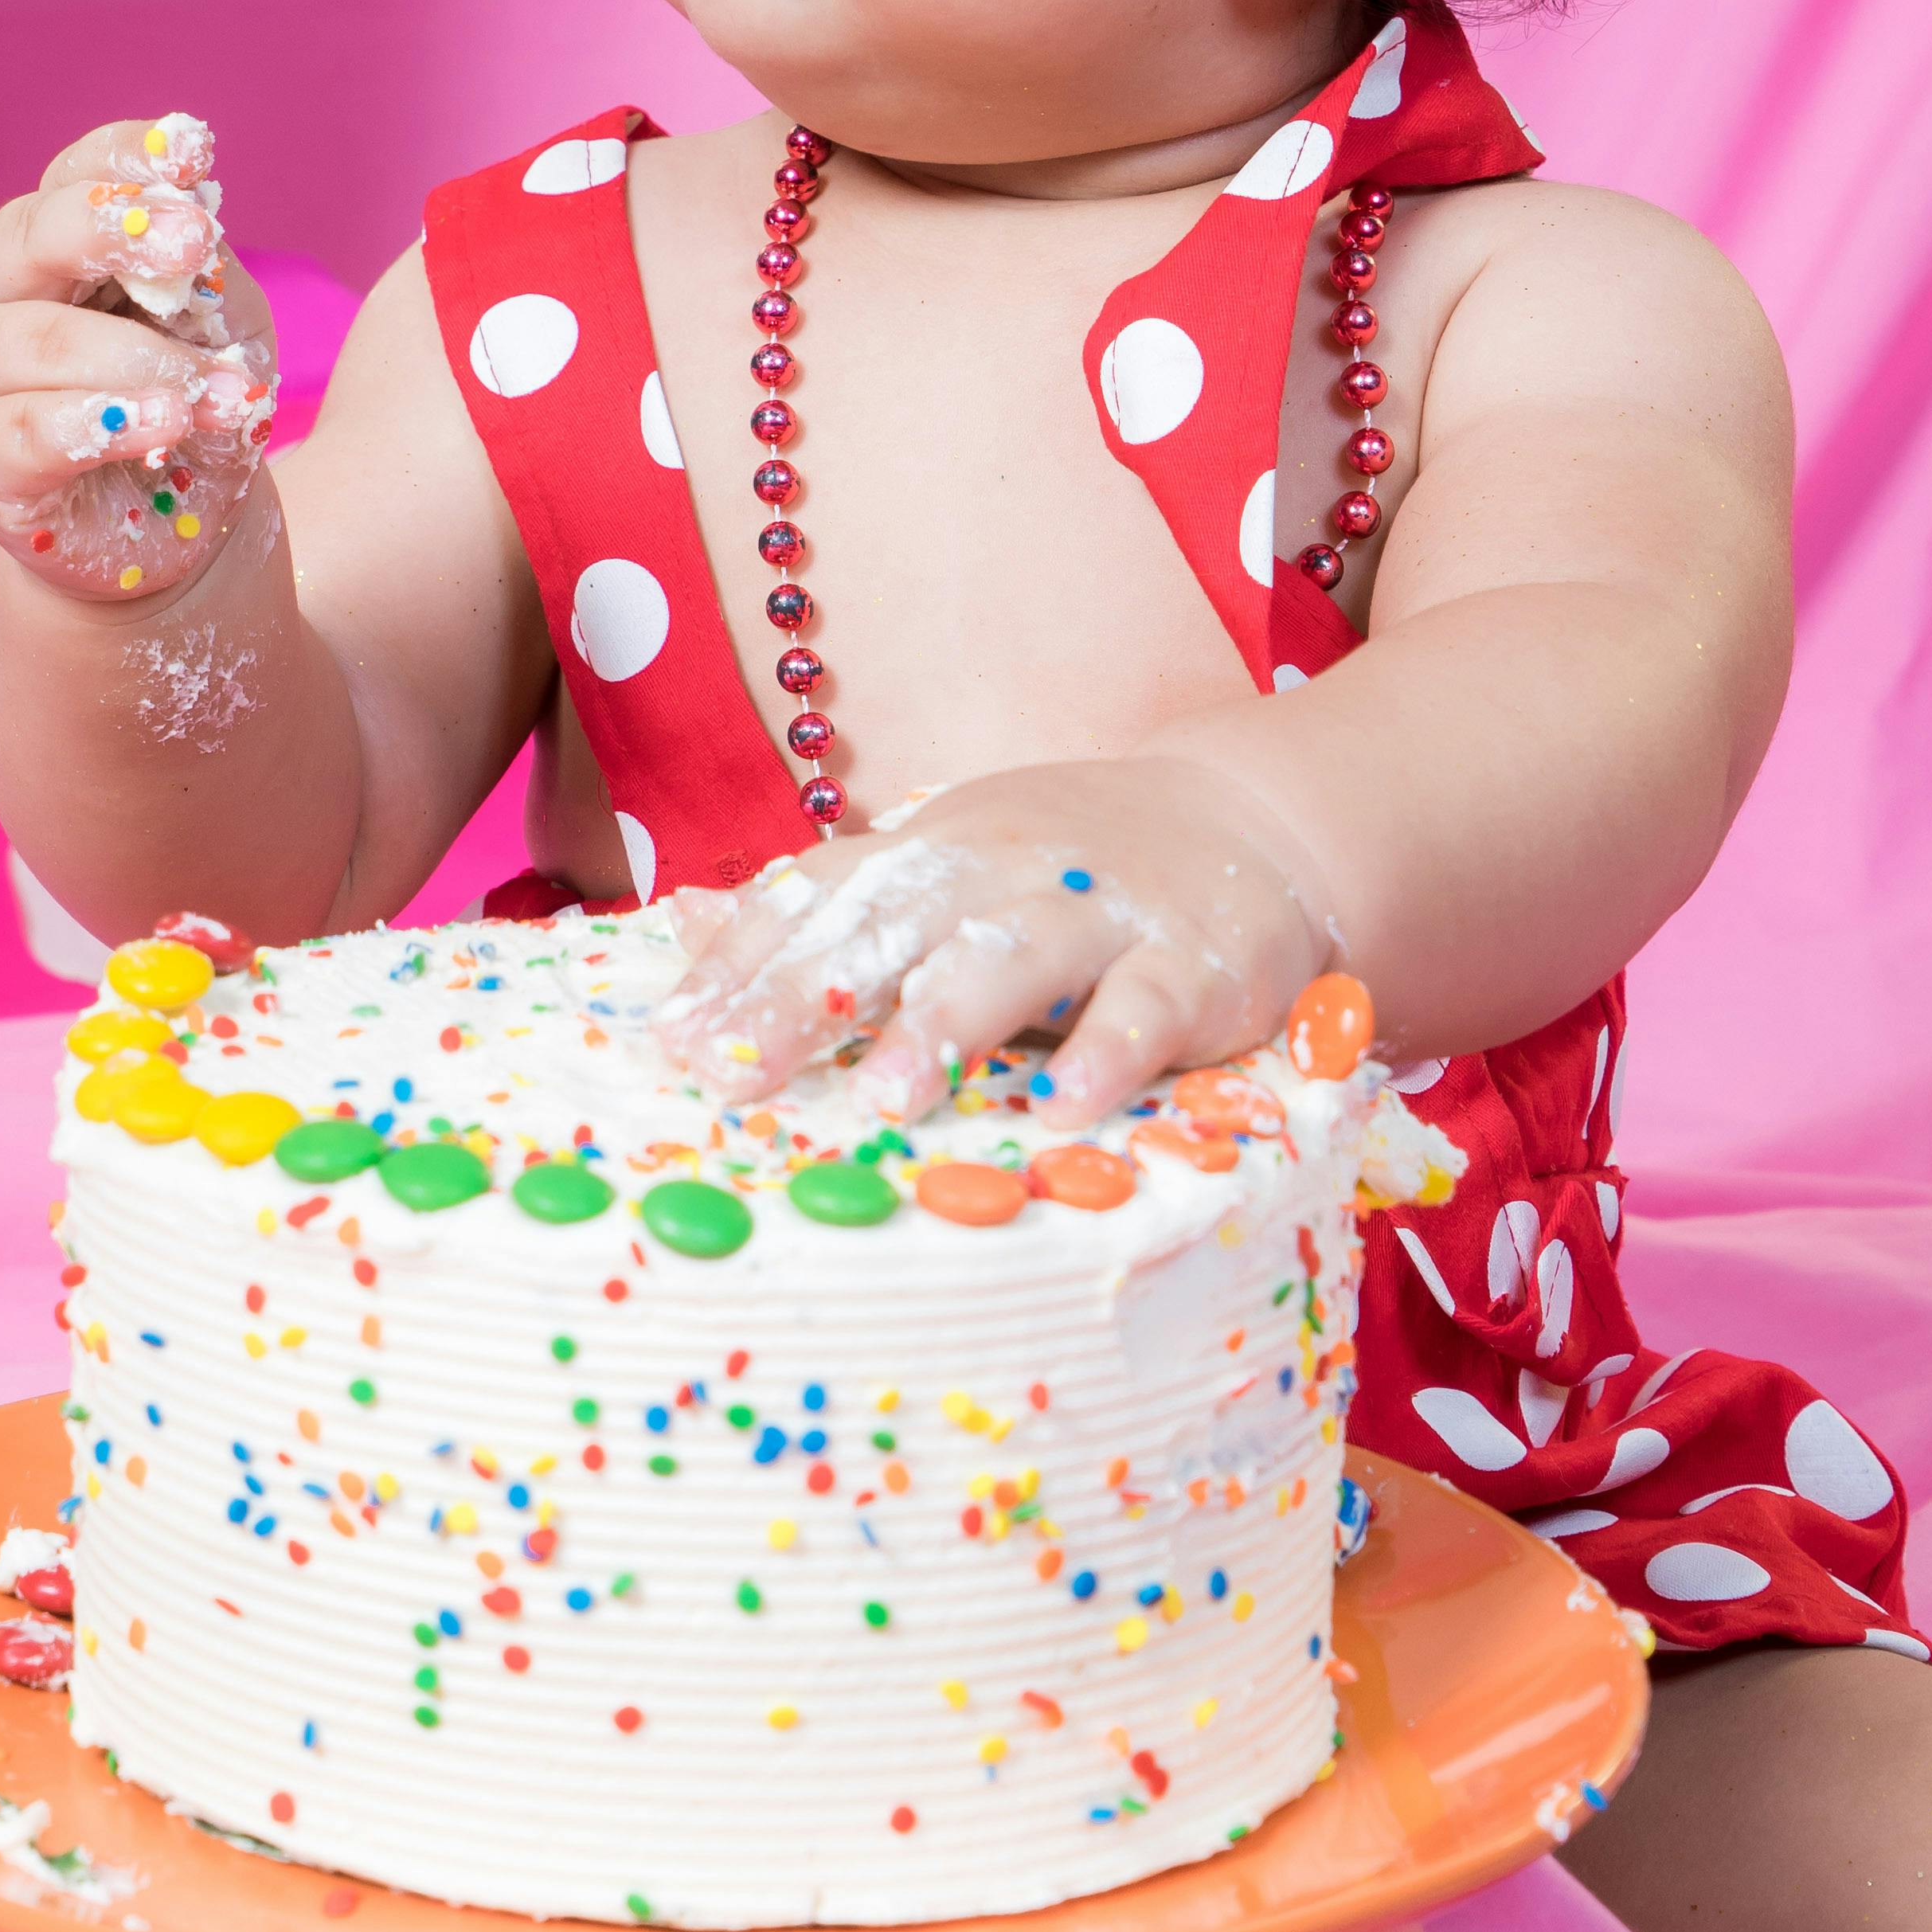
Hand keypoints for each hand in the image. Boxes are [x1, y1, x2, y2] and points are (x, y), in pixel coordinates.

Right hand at [0, 110, 277, 602]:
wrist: (170, 522)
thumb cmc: (186, 398)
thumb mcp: (221, 327)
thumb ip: (202, 277)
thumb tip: (192, 231)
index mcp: (56, 242)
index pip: (74, 173)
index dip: (125, 156)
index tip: (192, 154)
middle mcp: (0, 294)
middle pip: (32, 235)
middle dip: (115, 230)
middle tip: (192, 242)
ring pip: (44, 343)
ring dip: (144, 362)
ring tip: (216, 393)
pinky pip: (26, 430)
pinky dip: (99, 423)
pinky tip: (161, 423)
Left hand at [646, 761, 1340, 1125]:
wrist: (1256, 823)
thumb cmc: (1070, 871)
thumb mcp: (943, 869)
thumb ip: (829, 906)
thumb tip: (686, 923)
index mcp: (931, 851)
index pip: (818, 895)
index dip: (743, 966)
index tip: (674, 1043)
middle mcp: (1001, 868)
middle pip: (889, 928)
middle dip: (806, 1002)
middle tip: (738, 1079)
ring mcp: (1099, 913)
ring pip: (1009, 960)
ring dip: (942, 1026)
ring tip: (882, 1099)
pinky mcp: (1191, 963)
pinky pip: (1145, 1010)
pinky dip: (1105, 1055)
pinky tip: (1062, 1108)